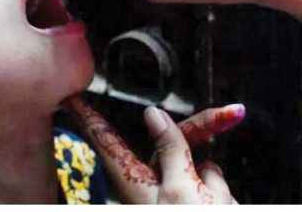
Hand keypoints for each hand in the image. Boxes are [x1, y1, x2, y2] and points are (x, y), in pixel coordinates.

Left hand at [61, 96, 244, 203]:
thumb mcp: (181, 190)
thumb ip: (172, 150)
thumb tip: (154, 115)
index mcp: (135, 182)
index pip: (107, 141)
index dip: (89, 119)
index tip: (70, 101)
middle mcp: (151, 187)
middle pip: (172, 144)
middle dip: (203, 134)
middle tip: (231, 115)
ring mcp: (175, 196)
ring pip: (201, 167)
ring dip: (216, 182)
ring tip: (216, 206)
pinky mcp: (196, 202)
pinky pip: (214, 186)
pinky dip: (222, 195)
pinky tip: (222, 207)